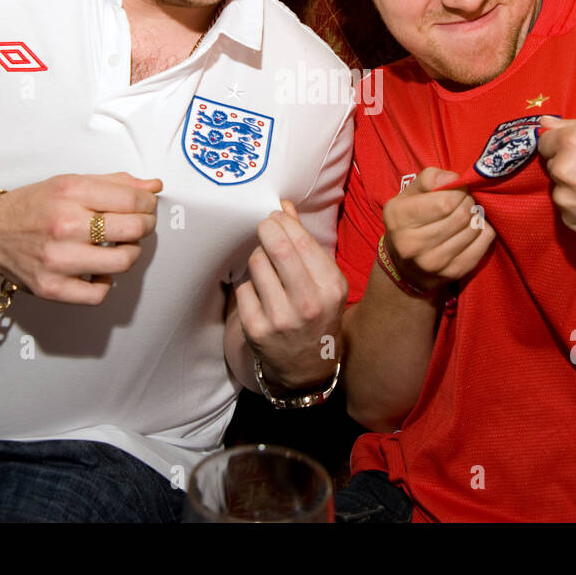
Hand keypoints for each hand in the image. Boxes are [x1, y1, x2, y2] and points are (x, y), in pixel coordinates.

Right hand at [0, 172, 160, 304]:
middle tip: (139, 225)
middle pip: (134, 230)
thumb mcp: (71, 183)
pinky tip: (97, 269)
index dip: (149, 204)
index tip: (146, 207)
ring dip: (130, 253)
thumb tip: (154, 187)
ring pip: (123, 262)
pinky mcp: (52, 288)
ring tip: (119, 246)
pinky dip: (105, 282)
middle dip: (145, 226)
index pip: (133, 201)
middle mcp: (65, 226)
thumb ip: (116, 184)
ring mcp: (59, 260)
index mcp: (71, 193)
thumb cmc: (34, 207)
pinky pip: (99, 293)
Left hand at [234, 201, 346, 390]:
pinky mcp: (257, 330)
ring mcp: (281, 319)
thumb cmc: (318, 315)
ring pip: (256, 264)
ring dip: (258, 257)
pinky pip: (244, 288)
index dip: (284, 222)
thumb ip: (306, 242)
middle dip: (267, 229)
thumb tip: (285, 206)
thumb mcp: (325, 281)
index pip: (302, 241)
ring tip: (266, 265)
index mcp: (331, 288)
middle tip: (265, 227)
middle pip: (277, 248)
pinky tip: (261, 294)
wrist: (308, 367)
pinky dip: (250, 285)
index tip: (277, 217)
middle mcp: (308, 304)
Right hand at [381, 167, 495, 294]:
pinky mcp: (453, 272)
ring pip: (474, 228)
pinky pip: (483, 243)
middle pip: (461, 215)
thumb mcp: (409, 195)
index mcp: (399, 218)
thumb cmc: (410, 220)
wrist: (406, 266)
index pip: (445, 202)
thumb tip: (454, 178)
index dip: (458, 191)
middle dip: (468, 202)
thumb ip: (429, 179)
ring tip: (467, 214)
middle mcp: (412, 244)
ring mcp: (434, 262)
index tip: (456, 190)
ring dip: (476, 216)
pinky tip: (472, 229)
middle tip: (464, 201)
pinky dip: (483, 231)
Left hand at [536, 116, 575, 261]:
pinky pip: (569, 210)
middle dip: (570, 166)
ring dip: (575, 189)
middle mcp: (563, 168)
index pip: (545, 140)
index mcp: (575, 141)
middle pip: (552, 164)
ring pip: (560, 189)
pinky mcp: (569, 222)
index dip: (563, 145)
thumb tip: (545, 123)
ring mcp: (564, 198)